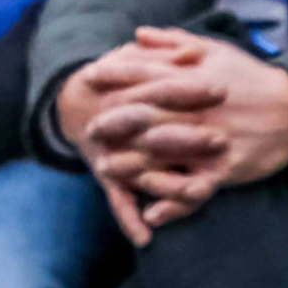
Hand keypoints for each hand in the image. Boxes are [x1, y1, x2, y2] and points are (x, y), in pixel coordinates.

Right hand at [58, 33, 226, 245]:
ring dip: (167, 183)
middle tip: (219, 138)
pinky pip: (115, 198)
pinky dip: (128, 218)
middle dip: (186, 135)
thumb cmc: (111, 81)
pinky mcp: (104, 174)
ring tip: (198, 190)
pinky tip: (145, 236)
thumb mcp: (129, 60)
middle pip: (151, 129)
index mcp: (121, 92)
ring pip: (138, 170)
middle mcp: (114, 123)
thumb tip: (194, 51)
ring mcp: (109, 151)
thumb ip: (160, 55)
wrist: (67, 104)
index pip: (157, 87)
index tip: (220, 87)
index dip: (188, 87)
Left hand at [85, 29, 287, 233]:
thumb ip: (171, 42)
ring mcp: (209, 141)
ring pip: (165, 155)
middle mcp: (194, 110)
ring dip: (134, 164)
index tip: (86, 77)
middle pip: (147, 117)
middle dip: (115, 124)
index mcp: (189, 80)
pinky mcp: (226, 168)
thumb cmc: (248, 75)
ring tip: (108, 170)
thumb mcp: (212, 49)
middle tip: (89, 131)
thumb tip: (137, 34)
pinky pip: (195, 188)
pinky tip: (153, 214)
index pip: (143, 75)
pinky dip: (174, 203)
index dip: (113, 75)